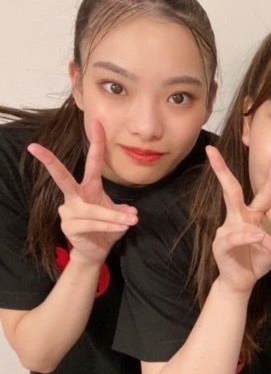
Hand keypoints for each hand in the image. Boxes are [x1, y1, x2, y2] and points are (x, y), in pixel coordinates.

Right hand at [27, 122, 137, 264]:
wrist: (97, 250)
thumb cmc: (106, 227)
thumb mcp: (119, 214)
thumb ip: (124, 210)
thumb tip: (131, 212)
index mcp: (88, 187)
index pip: (92, 161)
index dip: (96, 142)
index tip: (97, 122)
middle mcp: (75, 196)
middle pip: (61, 177)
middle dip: (49, 161)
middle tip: (34, 147)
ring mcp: (69, 211)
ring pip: (94, 211)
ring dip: (115, 216)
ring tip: (132, 220)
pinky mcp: (69, 226)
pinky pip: (93, 224)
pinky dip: (110, 225)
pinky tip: (122, 228)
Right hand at [208, 146, 270, 294]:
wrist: (240, 283)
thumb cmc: (255, 262)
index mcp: (251, 216)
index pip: (262, 194)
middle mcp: (238, 219)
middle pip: (231, 190)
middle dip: (222, 170)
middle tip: (212, 151)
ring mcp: (227, 230)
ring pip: (246, 224)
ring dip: (263, 238)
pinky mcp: (221, 245)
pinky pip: (236, 237)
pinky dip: (248, 237)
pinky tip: (258, 237)